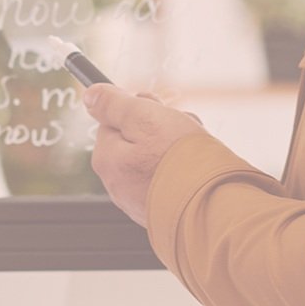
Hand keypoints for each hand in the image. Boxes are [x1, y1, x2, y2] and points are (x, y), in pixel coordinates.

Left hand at [85, 84, 206, 226]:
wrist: (213, 206)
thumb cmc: (180, 160)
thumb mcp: (145, 117)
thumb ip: (114, 105)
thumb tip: (91, 95)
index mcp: (107, 159)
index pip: (114, 120)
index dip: (139, 109)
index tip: (158, 110)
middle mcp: (117, 184)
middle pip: (135, 140)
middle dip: (160, 129)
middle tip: (181, 129)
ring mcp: (138, 201)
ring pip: (154, 159)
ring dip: (175, 148)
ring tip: (195, 152)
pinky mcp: (160, 210)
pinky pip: (168, 181)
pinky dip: (182, 172)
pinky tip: (197, 171)